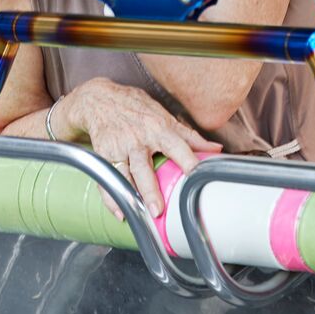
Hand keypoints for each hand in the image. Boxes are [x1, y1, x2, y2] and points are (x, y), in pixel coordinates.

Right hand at [52, 79, 219, 217]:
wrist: (98, 99)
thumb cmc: (136, 108)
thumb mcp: (164, 116)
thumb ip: (189, 135)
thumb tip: (216, 149)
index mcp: (158, 128)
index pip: (177, 146)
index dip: (188, 160)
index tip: (196, 175)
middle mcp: (138, 139)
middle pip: (144, 167)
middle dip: (150, 189)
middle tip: (158, 210)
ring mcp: (119, 148)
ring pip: (125, 175)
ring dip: (131, 196)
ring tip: (139, 214)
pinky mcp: (104, 154)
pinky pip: (107, 179)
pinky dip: (111, 199)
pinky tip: (120, 213)